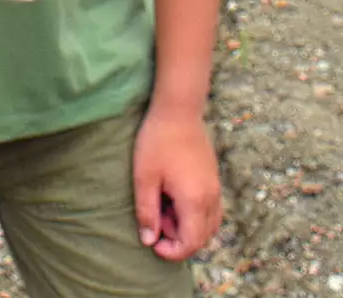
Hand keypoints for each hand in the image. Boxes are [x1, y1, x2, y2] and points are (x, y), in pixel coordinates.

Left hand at [133, 107, 221, 260]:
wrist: (178, 109)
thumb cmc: (157, 141)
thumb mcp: (144, 178)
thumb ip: (147, 212)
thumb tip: (148, 240)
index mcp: (195, 201)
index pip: (191, 244)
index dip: (172, 251)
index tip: (152, 243)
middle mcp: (211, 198)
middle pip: (202, 237)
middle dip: (178, 238)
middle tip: (156, 218)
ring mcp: (215, 188)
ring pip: (208, 224)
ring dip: (187, 226)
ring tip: (163, 205)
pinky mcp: (213, 178)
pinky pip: (211, 209)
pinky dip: (194, 213)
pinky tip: (173, 195)